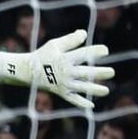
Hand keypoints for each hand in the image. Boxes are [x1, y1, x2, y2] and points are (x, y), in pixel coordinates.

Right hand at [0, 30, 114, 108]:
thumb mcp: (54, 45)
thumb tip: (85, 33)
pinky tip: (91, 105)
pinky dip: (80, 103)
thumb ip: (70, 40)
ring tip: (106, 91)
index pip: (84, 54)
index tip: (105, 51)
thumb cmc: (42, 55)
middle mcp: (66, 72)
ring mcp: (63, 83)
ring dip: (94, 89)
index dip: (96, 51)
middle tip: (111, 72)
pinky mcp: (60, 92)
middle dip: (99, 73)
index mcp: (65, 59)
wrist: (26, 71)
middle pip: (86, 73)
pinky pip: (72, 99)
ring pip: (82, 87)